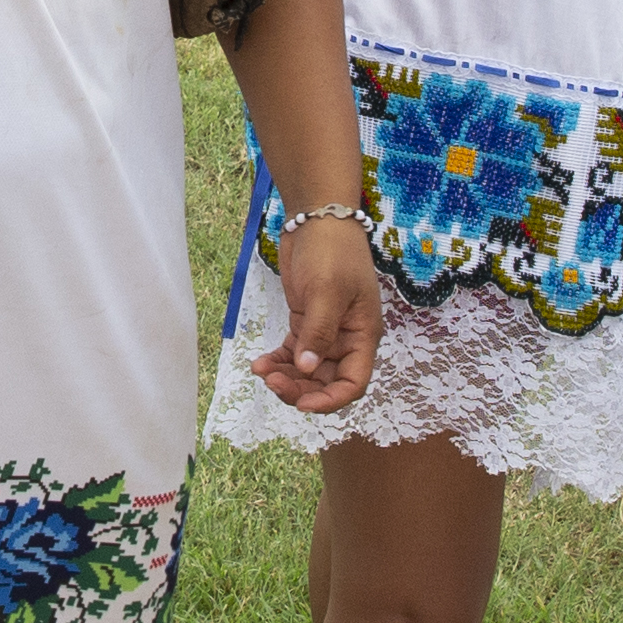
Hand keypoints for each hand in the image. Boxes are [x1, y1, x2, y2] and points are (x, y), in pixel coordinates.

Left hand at [245, 213, 383, 415]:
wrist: (316, 218)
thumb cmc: (331, 251)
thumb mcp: (326, 292)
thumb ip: (317, 333)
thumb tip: (307, 369)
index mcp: (363, 335)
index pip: (353, 383)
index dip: (330, 400)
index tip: (302, 404)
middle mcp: (347, 338)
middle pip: (327, 381)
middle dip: (300, 388)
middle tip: (272, 384)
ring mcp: (326, 331)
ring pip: (307, 370)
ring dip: (286, 377)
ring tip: (262, 372)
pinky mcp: (306, 321)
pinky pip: (294, 352)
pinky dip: (278, 361)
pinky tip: (260, 363)